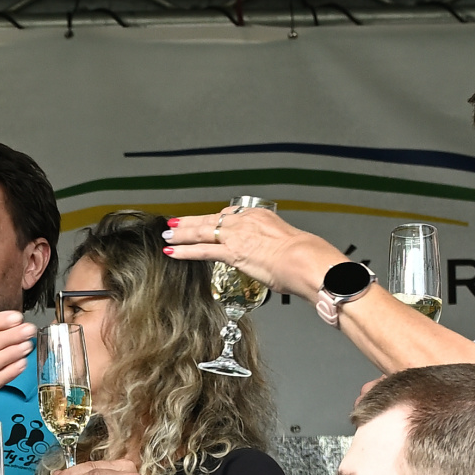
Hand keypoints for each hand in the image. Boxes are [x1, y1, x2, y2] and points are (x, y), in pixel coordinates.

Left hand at [160, 204, 335, 298]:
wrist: (306, 260)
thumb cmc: (306, 256)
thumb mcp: (291, 244)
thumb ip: (277, 249)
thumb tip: (275, 259)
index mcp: (261, 216)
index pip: (231, 214)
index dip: (216, 220)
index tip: (207, 222)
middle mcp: (246, 221)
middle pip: (212, 219)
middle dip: (192, 222)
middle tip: (176, 222)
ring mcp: (237, 235)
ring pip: (202, 232)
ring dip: (182, 234)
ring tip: (168, 235)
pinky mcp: (231, 252)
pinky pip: (202, 250)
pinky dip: (185, 250)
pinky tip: (172, 251)